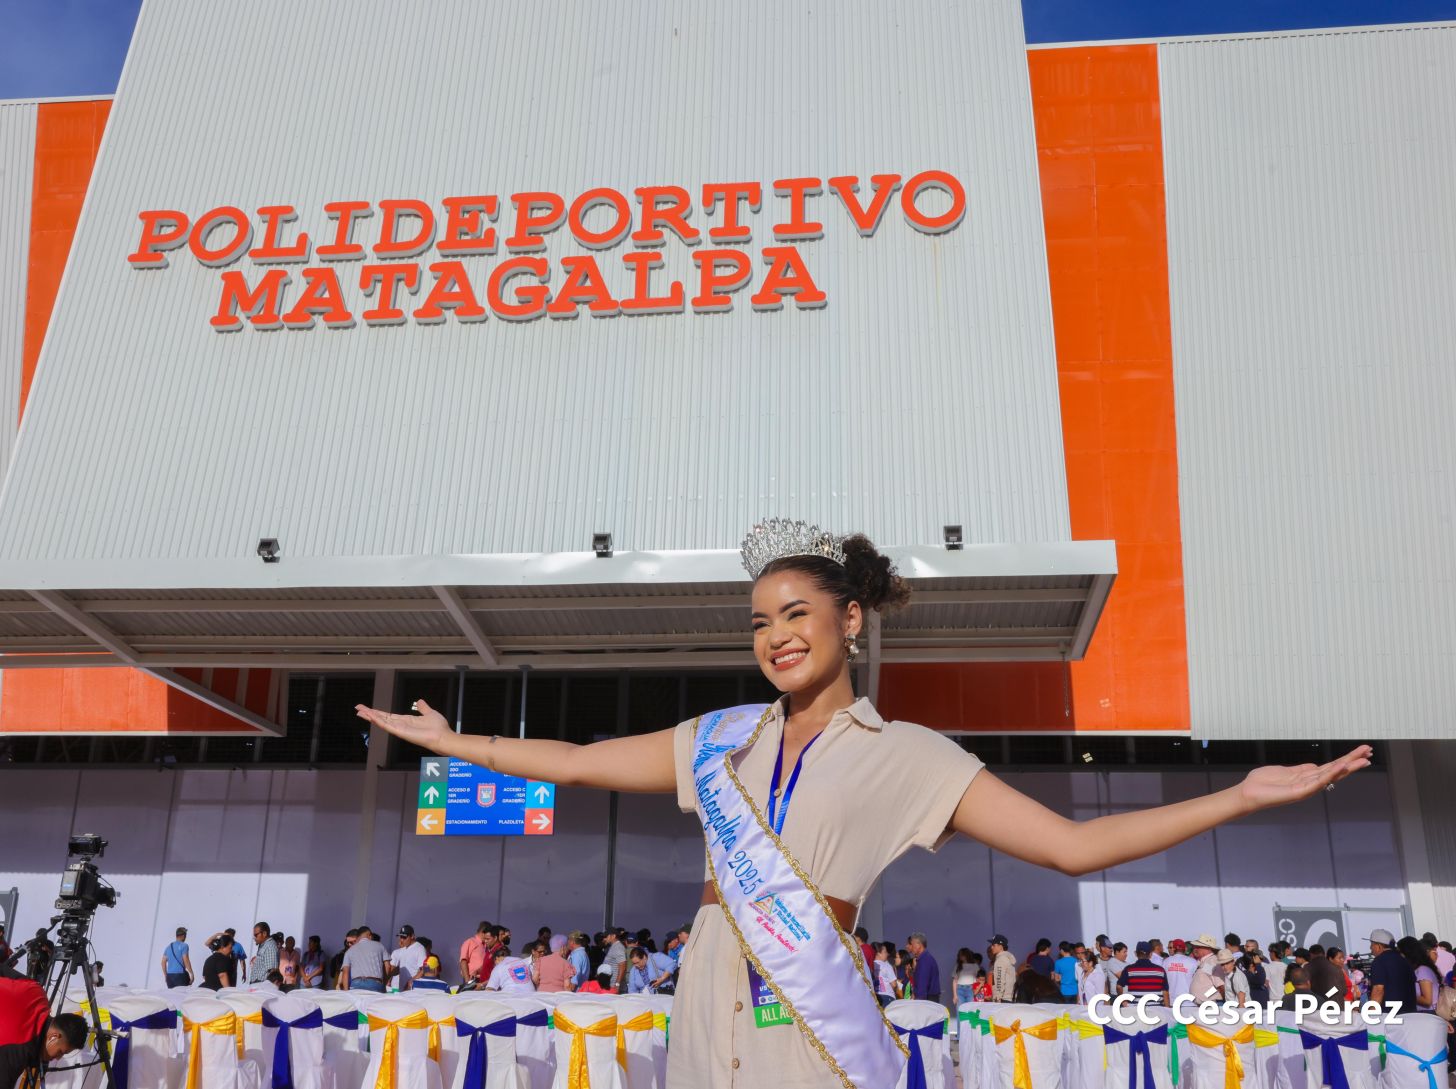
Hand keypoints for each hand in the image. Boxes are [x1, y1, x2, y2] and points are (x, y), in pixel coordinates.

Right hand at [355, 699, 452, 750]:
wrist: (443, 736)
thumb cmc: (438, 728)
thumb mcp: (429, 713)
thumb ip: (423, 708)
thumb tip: (419, 701)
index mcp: (406, 721)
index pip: (388, 716)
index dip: (378, 712)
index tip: (368, 708)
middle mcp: (401, 725)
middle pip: (381, 719)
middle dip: (370, 714)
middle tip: (358, 708)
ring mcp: (400, 730)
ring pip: (381, 722)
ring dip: (370, 716)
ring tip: (360, 711)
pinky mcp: (401, 733)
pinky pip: (387, 726)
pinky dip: (379, 721)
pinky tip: (371, 716)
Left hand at [1237, 745, 1371, 810]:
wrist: (1248, 793)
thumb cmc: (1263, 783)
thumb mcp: (1286, 771)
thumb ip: (1301, 770)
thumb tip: (1315, 766)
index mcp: (1308, 776)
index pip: (1332, 766)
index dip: (1346, 759)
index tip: (1361, 751)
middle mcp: (1310, 782)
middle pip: (1336, 770)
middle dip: (1353, 761)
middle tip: (1369, 752)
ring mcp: (1307, 788)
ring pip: (1332, 775)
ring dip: (1348, 767)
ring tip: (1363, 760)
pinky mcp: (1300, 792)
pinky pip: (1318, 782)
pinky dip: (1330, 774)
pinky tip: (1341, 767)